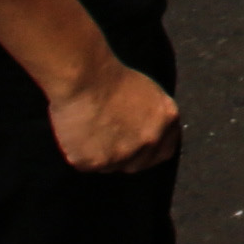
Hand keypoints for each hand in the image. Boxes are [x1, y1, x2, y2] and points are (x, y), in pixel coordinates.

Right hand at [43, 61, 183, 176]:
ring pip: (110, 167)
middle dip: (124, 157)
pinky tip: (76, 133)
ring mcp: (123, 155)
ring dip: (100, 155)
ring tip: (89, 130)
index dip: (148, 151)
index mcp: (167, 119)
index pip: (164, 151)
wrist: (83, 77)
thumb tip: (146, 132)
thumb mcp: (147, 93)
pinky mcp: (95, 162)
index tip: (135, 146)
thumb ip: (153, 118)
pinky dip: (79, 153)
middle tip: (106, 138)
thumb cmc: (109, 76)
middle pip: (137, 164)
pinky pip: (86, 165)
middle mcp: (149, 140)